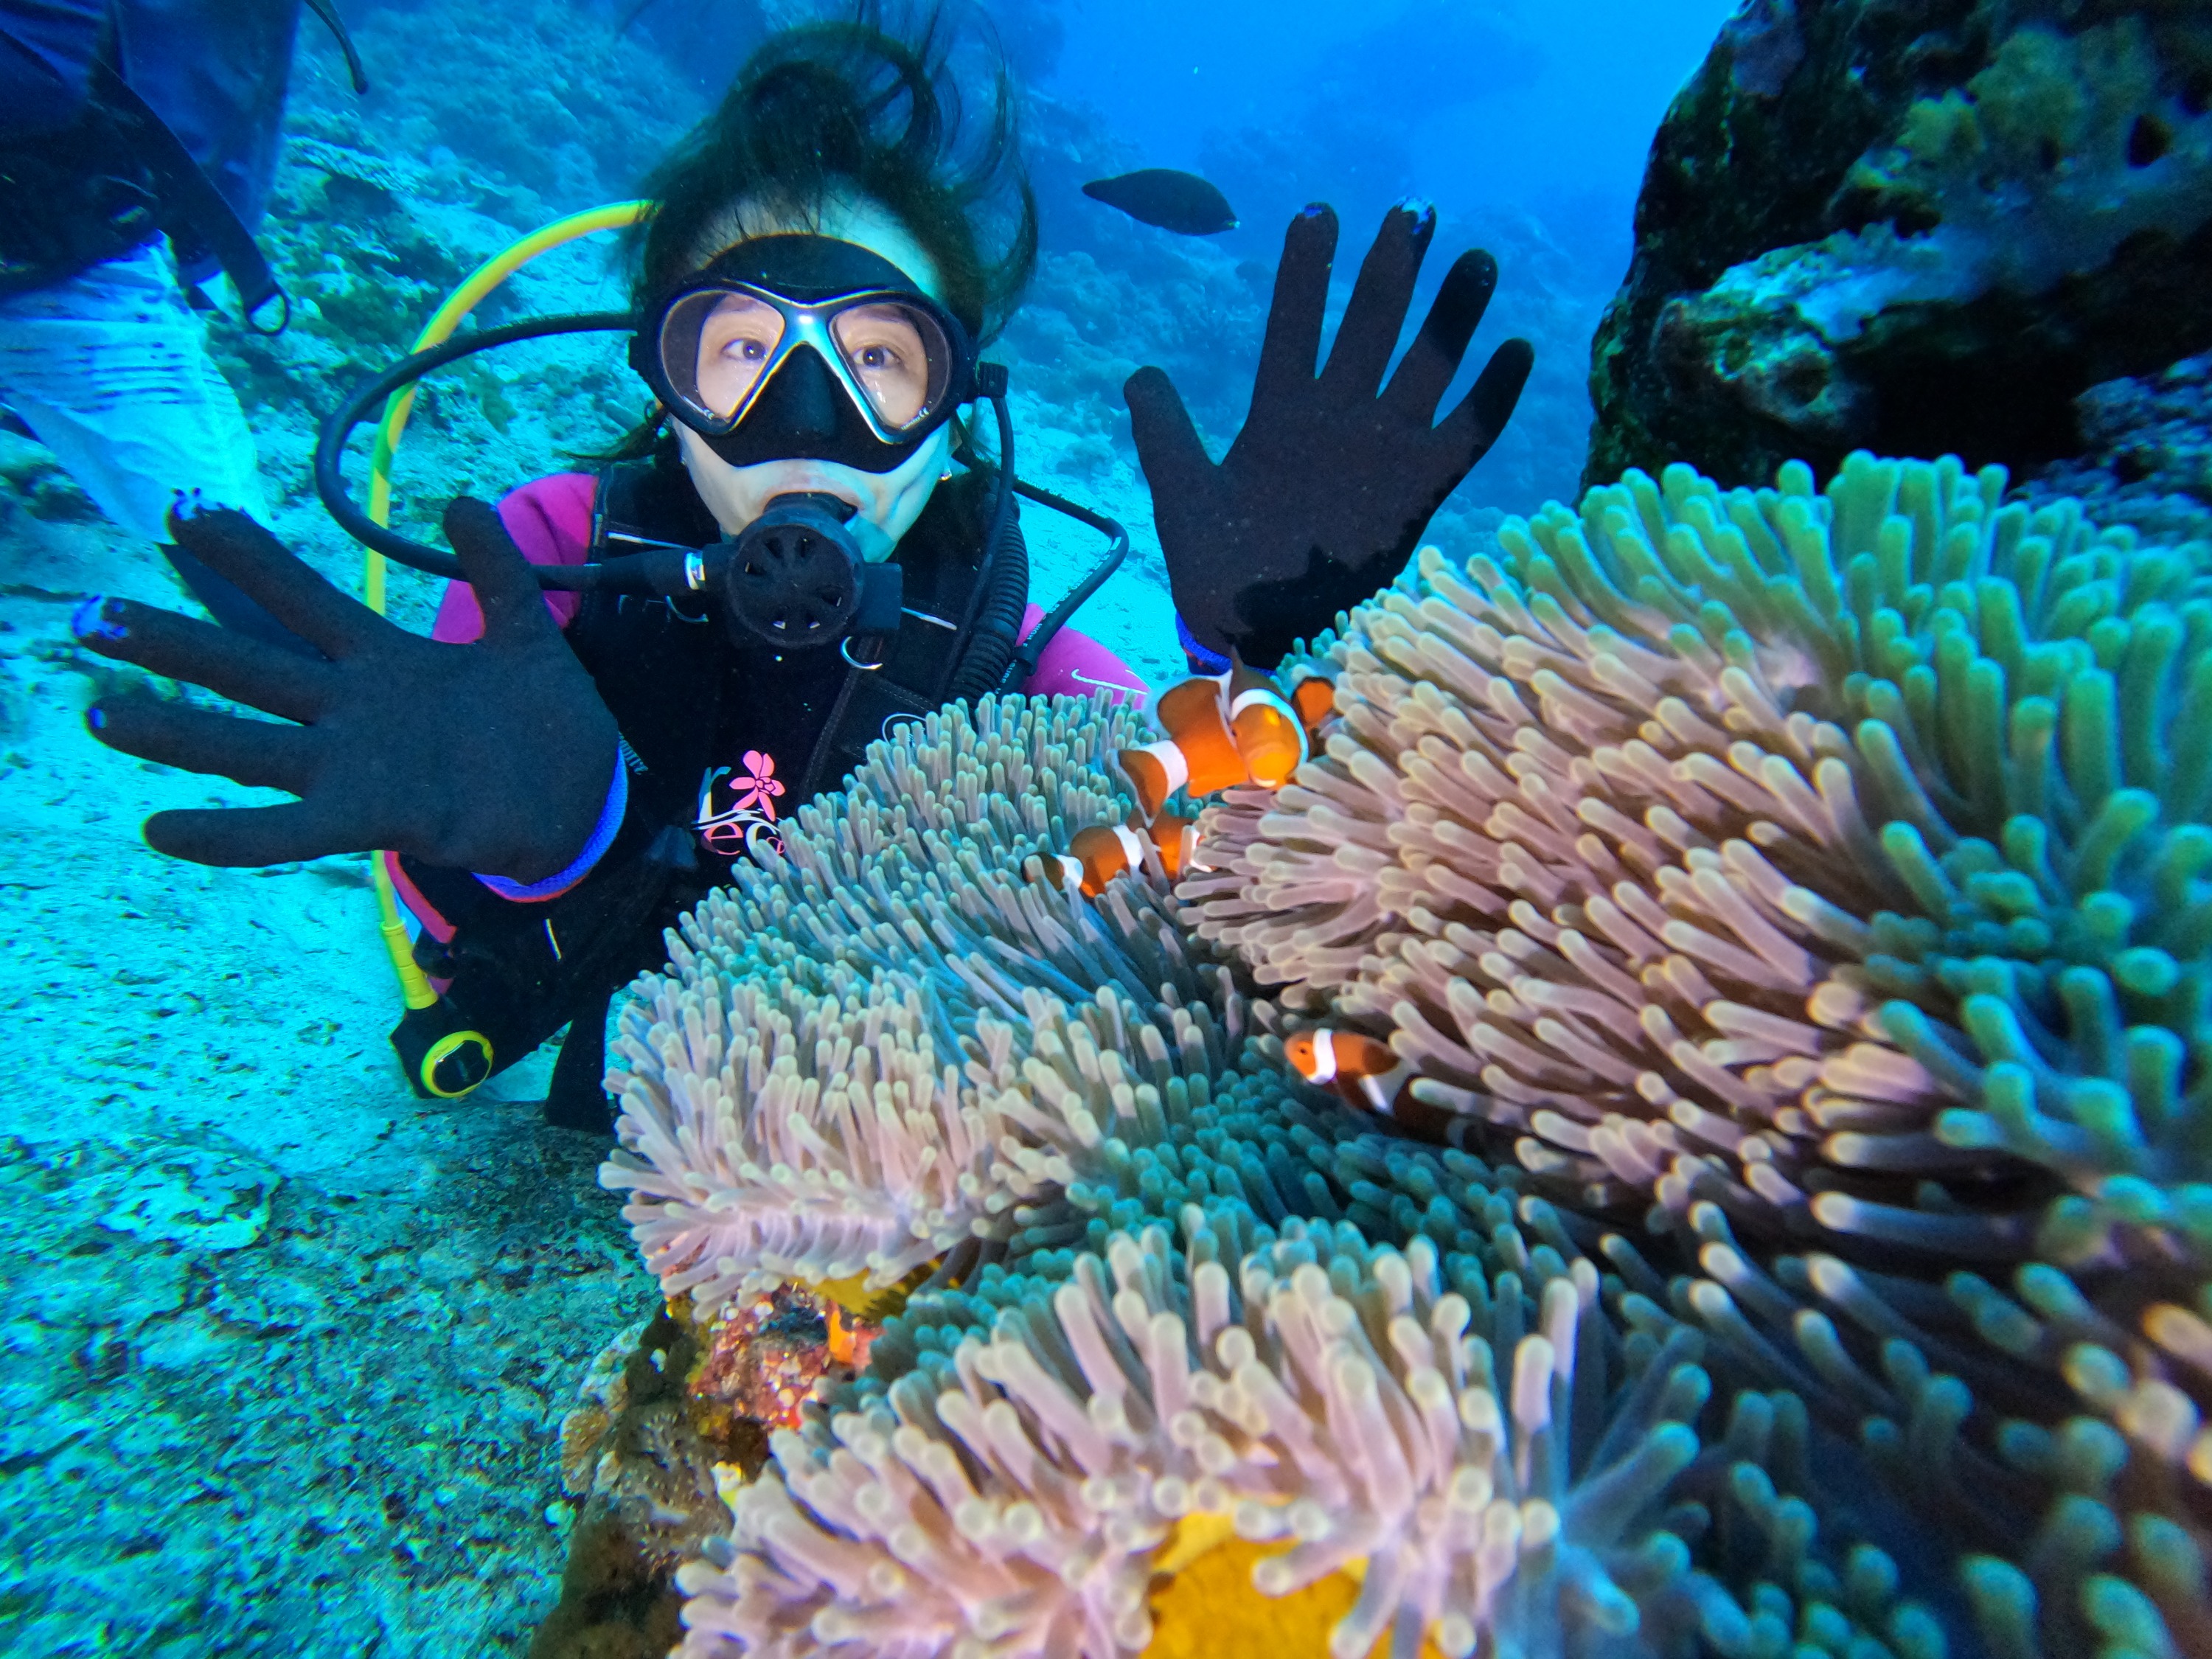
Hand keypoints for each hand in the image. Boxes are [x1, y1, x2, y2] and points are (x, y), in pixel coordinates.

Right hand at [80, 499, 619, 881]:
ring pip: (246, 745)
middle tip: (93, 614)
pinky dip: (227, 834)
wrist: (582, 801)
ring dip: (175, 731)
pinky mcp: (372, 819)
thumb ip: (497, 569)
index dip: (246, 557)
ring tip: (104, 712)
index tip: (185, 513)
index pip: (299, 600)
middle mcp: (353, 711)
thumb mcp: (526, 633)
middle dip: (174, 642)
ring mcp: (355, 766)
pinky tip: (162, 828)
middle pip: (248, 667)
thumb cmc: (544, 722)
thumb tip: (459, 501)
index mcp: (384, 661)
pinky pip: (285, 830)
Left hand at [1126, 202, 1534, 666]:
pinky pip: (1465, 436)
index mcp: (1280, 411)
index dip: (1306, 272)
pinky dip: (1492, 398)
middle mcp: (1337, 418)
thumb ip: (1163, 432)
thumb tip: (1138, 372)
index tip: (1319, 212)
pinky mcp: (1418, 489)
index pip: (1295, 324)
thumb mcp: (1181, 492)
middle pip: (1370, 327)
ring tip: (1476, 260)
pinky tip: (1518, 349)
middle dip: (1393, 270)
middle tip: (1412, 210)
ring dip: (1451, 316)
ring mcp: (1382, 449)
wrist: (1258, 632)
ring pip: (1425, 367)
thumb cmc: (1215, 567)